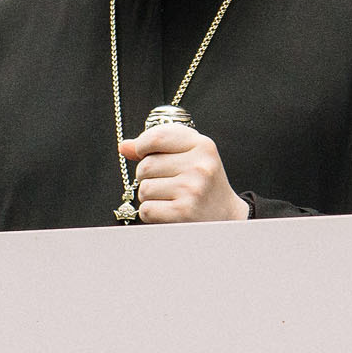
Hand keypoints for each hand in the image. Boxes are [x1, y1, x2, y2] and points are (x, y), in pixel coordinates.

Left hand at [119, 121, 250, 221]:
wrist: (226, 216)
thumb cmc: (204, 185)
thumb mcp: (192, 157)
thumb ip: (159, 148)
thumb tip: (125, 146)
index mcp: (203, 146)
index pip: (158, 136)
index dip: (142, 145)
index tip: (143, 152)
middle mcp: (200, 166)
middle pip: (146, 165)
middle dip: (147, 176)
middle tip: (167, 182)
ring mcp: (192, 189)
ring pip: (144, 189)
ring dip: (150, 197)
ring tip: (169, 197)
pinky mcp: (183, 212)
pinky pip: (146, 209)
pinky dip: (152, 213)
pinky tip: (168, 211)